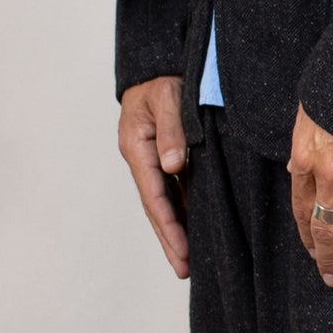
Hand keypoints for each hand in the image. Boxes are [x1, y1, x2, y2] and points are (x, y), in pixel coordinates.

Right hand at [118, 76, 189, 277]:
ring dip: (176, 227)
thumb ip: (172, 130)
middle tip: (184, 269)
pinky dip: (182, 206)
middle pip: (156, 206)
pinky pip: (173, 186)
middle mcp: (143, 158)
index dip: (168, 226)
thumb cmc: (160, 79)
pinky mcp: (164, 154)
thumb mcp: (167, 98)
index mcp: (138, 148)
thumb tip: (172, 166)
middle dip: (170, 239)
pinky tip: (193, 223)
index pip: (154, 196)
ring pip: (165, 200)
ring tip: (189, 258)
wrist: (155, 63)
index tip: (182, 252)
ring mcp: (153, 158)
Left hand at [288, 102, 332, 287]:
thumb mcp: (310, 110)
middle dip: (329, 259)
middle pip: (328, 229)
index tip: (312, 253)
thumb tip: (296, 170)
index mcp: (307, 156)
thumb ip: (304, 143)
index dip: (307, 237)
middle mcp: (332, 174)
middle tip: (332, 281)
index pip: (302, 209)